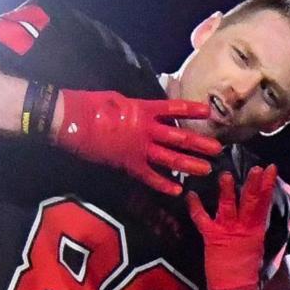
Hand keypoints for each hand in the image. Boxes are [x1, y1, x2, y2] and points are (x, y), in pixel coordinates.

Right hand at [49, 89, 221, 196]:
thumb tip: (147, 109)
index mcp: (143, 109)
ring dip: (190, 164)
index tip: (209, 112)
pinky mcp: (128, 164)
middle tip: (218, 149)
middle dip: (200, 144)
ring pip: (170, 158)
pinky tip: (178, 190)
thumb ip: (137, 106)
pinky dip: (164, 184)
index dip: (191, 110)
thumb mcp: (118, 98)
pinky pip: (150, 176)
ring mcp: (138, 148)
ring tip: (208, 169)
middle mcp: (146, 129)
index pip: (173, 109)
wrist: (71, 120)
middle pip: (179, 137)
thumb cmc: (90, 105)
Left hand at [188, 165, 278, 289]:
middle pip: (250, 201)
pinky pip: (202, 219)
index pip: (264, 202)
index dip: (268, 185)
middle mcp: (243, 227)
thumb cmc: (247, 270)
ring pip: (228, 206)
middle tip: (256, 168)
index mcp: (256, 229)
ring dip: (227, 190)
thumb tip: (265, 213)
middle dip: (253, 184)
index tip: (271, 169)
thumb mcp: (259, 247)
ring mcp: (228, 231)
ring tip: (225, 175)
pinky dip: (195, 207)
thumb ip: (259, 227)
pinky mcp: (212, 237)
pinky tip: (190, 195)